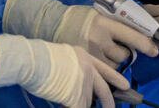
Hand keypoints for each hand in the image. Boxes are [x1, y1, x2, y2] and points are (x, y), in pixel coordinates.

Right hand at [0, 35, 128, 107]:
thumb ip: (73, 69)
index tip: (125, 85)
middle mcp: (88, 69)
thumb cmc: (40, 58)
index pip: (105, 69)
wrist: (33, 60)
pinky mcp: (76, 96)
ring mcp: (84, 83)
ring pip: (86, 101)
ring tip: (67, 100)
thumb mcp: (62, 57)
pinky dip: (75, 107)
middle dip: (108, 102)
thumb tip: (76, 86)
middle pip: (103, 90)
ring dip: (79, 103)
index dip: (116, 78)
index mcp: (84, 56)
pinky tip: (66, 105)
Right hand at [54, 6, 158, 66]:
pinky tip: (99, 58)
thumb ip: (117, 23)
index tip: (154, 50)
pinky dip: (105, 67)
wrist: (54, 24)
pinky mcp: (86, 66)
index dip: (145, 44)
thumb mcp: (100, 14)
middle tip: (116, 45)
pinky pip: (104, 72)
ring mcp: (92, 56)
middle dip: (124, 52)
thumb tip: (138, 31)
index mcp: (104, 24)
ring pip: (115, 65)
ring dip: (115, 60)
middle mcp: (99, 41)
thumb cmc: (79, 17)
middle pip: (124, 54)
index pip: (131, 35)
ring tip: (104, 50)